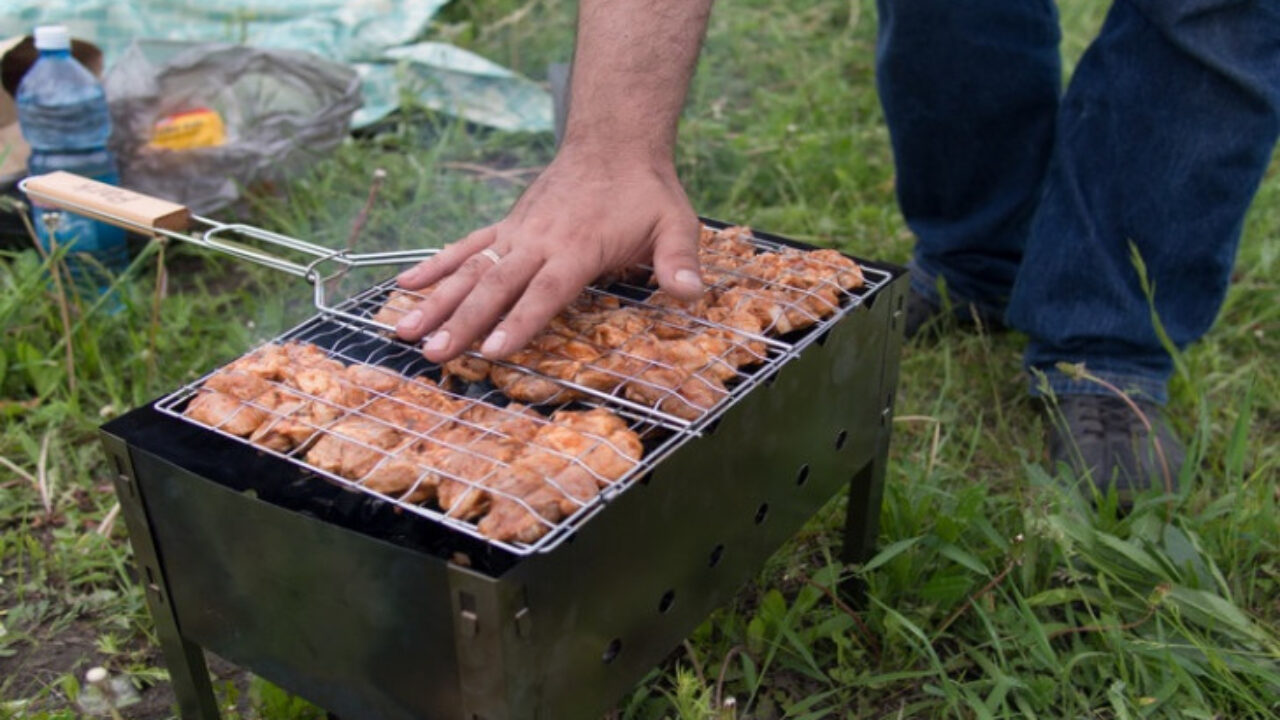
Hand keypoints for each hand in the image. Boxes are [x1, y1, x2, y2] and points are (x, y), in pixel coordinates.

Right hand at [392, 149, 703, 362]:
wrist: (614, 139)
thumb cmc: (646, 190)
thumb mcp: (675, 223)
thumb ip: (678, 260)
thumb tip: (692, 293)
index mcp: (579, 246)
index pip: (545, 290)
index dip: (520, 321)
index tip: (494, 350)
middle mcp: (540, 240)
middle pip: (496, 286)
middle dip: (463, 322)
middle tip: (433, 352)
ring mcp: (518, 232)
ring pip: (470, 270)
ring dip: (436, 301)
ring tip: (404, 330)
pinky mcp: (508, 226)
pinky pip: (467, 247)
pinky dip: (436, 266)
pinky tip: (406, 287)